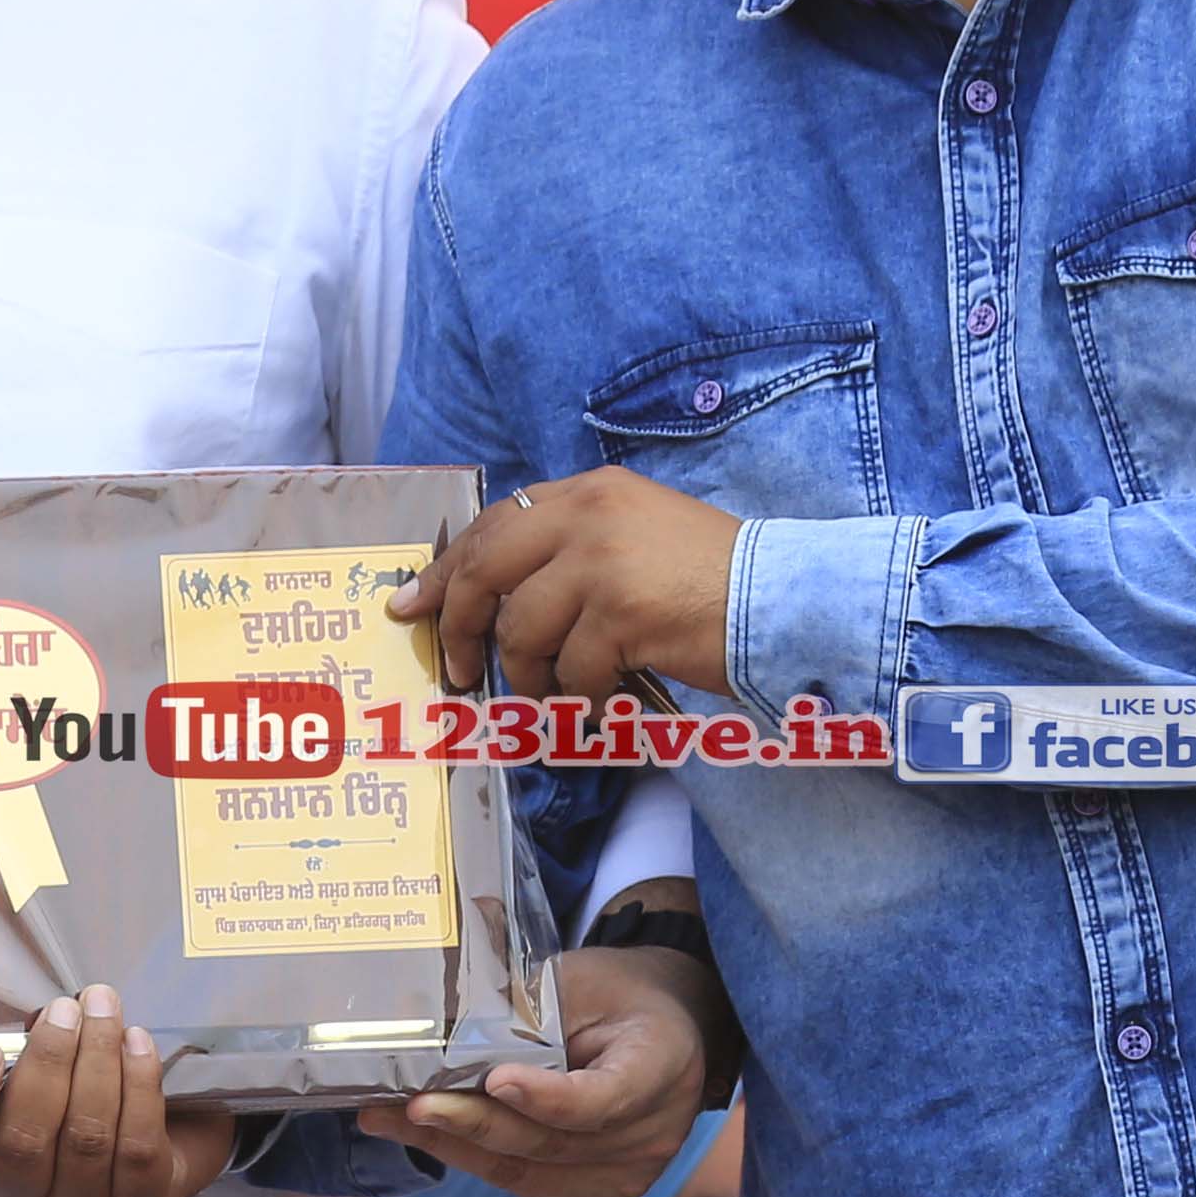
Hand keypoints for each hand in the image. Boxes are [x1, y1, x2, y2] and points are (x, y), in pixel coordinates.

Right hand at [0, 988, 235, 1196]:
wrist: (149, 1155)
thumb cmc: (69, 1109)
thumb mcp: (28, 1091)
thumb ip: (19, 1063)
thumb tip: (45, 1018)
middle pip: (23, 1141)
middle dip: (46, 1063)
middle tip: (64, 1011)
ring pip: (85, 1136)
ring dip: (96, 1060)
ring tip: (103, 1008)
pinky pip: (137, 1143)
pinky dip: (139, 1083)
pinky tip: (137, 1041)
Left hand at [389, 924, 718, 1196]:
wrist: (667, 1031)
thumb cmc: (618, 995)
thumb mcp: (583, 979)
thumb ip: (526, 1005)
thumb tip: (437, 1018)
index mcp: (661, 1064)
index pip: (602, 1097)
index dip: (546, 1097)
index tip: (494, 1081)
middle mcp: (655, 1133)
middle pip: (552, 1143)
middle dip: (472, 1125)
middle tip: (409, 1104)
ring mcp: (630, 1175)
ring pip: (529, 1173)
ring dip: (455, 1148)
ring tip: (388, 1120)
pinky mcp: (597, 1192)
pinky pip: (526, 1185)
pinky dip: (472, 1160)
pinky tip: (424, 1135)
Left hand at [390, 470, 741, 700]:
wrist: (785, 598)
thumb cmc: (714, 579)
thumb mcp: (635, 538)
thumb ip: (569, 550)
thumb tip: (496, 597)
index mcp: (588, 492)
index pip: (491, 526)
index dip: (445, 571)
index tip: (410, 605)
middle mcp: (589, 515)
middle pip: (486, 572)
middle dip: (462, 628)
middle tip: (458, 670)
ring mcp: (603, 561)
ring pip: (524, 632)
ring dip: (533, 678)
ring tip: (560, 695)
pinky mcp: (622, 612)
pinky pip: (571, 672)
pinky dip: (581, 700)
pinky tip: (603, 703)